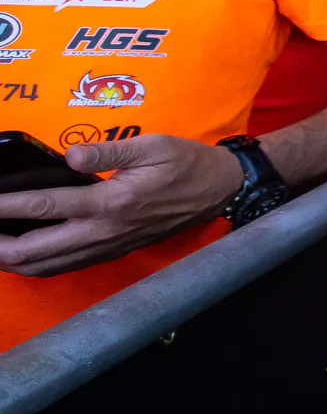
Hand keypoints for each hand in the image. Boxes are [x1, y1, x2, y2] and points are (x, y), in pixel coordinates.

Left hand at [0, 135, 243, 277]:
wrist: (219, 191)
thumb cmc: (186, 164)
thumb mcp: (154, 145)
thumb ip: (109, 151)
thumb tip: (69, 155)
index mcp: (111, 203)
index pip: (45, 206)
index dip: (5, 205)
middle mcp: (103, 232)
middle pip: (34, 252)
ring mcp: (106, 247)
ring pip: (45, 267)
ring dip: (11, 261)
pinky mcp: (111, 252)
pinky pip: (63, 266)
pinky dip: (35, 265)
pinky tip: (22, 254)